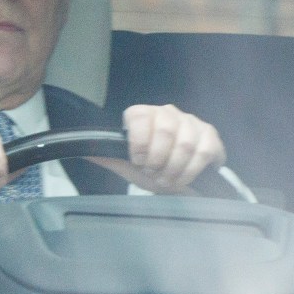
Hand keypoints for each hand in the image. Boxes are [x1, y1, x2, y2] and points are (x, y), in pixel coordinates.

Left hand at [93, 104, 224, 191]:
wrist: (178, 181)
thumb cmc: (151, 169)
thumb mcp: (127, 165)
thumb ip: (108, 157)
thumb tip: (83, 151)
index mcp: (144, 115)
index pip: (139, 116)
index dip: (138, 142)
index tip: (139, 162)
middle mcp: (168, 112)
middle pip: (165, 129)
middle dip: (158, 159)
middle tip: (155, 174)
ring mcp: (191, 122)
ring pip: (185, 142)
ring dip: (175, 169)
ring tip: (168, 180)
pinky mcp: (211, 135)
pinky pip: (204, 151)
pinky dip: (192, 170)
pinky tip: (185, 178)